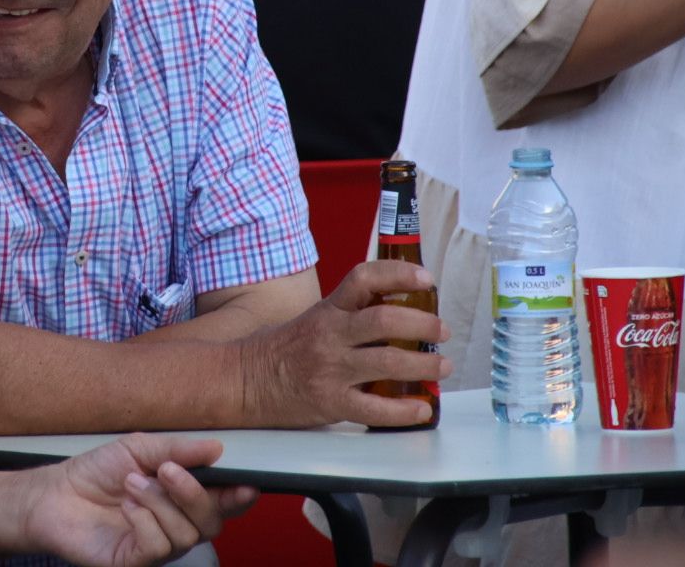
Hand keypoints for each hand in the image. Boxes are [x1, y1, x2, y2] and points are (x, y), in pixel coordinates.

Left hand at [22, 433, 256, 566]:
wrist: (57, 493)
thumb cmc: (98, 471)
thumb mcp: (140, 448)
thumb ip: (178, 449)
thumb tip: (217, 448)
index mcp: (182, 497)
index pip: (222, 502)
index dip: (239, 496)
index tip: (246, 483)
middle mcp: (176, 524)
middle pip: (212, 522)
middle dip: (193, 494)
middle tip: (166, 470)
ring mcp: (158, 546)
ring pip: (186, 534)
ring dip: (159, 502)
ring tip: (131, 484)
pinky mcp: (136, 562)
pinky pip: (158, 548)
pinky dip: (144, 521)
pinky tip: (126, 507)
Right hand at [242, 260, 449, 427]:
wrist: (242, 382)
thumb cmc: (280, 351)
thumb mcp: (312, 320)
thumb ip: (348, 316)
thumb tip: (398, 315)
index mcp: (327, 311)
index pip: (363, 278)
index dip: (398, 274)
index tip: (426, 279)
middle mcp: (330, 335)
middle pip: (385, 320)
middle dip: (423, 324)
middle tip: (442, 330)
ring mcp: (330, 370)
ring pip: (388, 362)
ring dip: (424, 365)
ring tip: (442, 367)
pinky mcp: (329, 403)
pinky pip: (374, 409)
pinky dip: (404, 411)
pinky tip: (421, 409)